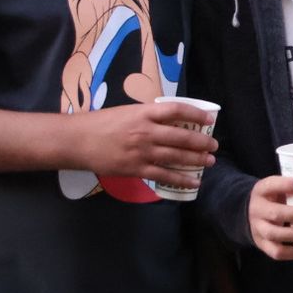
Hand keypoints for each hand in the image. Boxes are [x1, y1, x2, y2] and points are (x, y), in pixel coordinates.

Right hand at [70, 100, 216, 189]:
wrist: (79, 141)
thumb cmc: (101, 123)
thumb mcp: (127, 111)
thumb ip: (148, 116)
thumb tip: (171, 120)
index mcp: (144, 113)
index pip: (177, 110)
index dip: (196, 114)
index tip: (209, 119)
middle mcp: (146, 131)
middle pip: (181, 137)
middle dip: (201, 142)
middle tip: (213, 146)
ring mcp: (142, 151)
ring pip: (176, 157)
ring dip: (196, 160)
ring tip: (209, 162)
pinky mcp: (137, 169)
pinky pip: (164, 175)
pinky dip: (181, 179)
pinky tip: (194, 181)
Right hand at [248, 174, 292, 260]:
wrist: (251, 213)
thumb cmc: (274, 197)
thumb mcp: (277, 187)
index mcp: (261, 191)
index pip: (271, 185)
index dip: (286, 185)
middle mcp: (257, 209)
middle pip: (275, 214)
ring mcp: (257, 228)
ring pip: (274, 234)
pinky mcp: (261, 244)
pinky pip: (276, 252)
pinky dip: (292, 253)